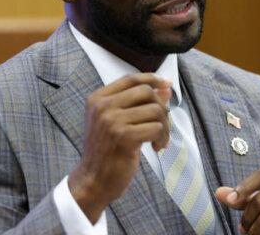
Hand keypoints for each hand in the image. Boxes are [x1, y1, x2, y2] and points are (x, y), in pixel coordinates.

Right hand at [69, 73, 171, 222]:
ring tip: (159, 140)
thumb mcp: (117, 121)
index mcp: (97, 99)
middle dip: (161, 107)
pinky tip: (156, 148)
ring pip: (155, 110)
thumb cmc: (107, 150)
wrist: (93, 180)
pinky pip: (156, 128)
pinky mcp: (124, 136)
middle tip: (162, 125)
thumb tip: (165, 88)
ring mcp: (112, 121)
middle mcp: (102, 106)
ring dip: (164, 127)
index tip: (166, 85)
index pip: (130, 79)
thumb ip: (138, 103)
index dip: (151, 79)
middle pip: (145, 91)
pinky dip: (162, 138)